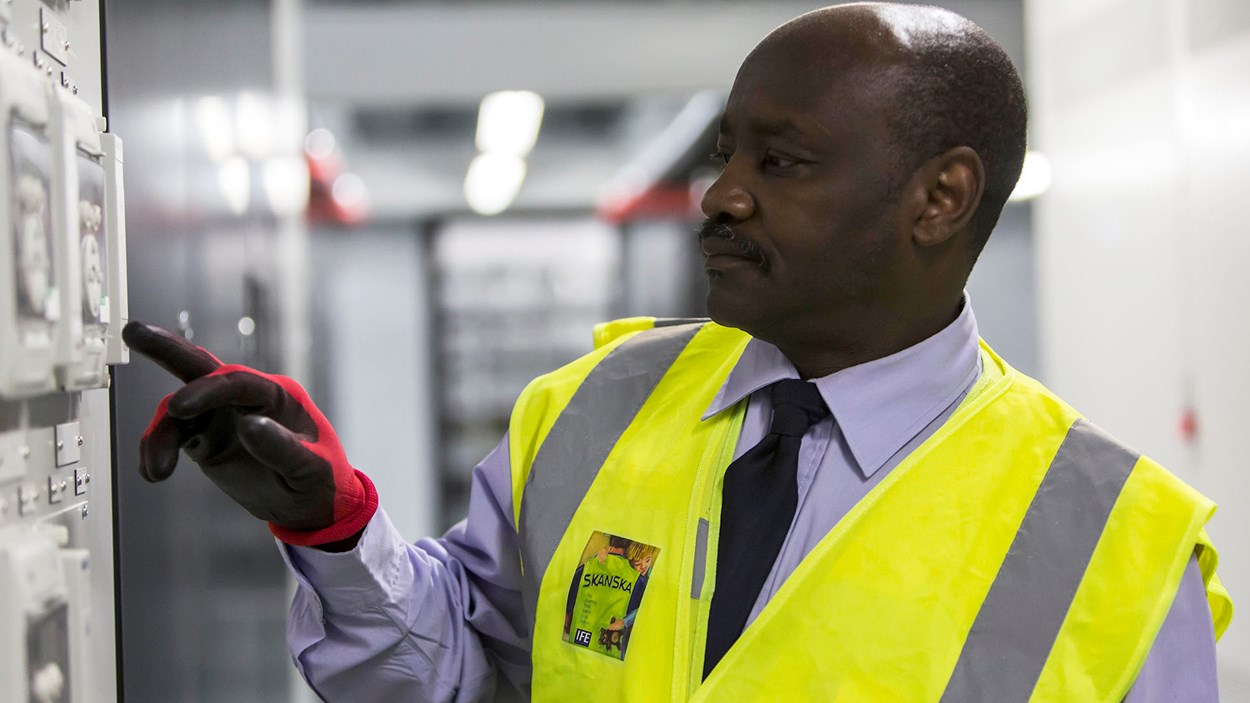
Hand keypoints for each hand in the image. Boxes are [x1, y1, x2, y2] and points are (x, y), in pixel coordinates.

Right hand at [122, 321, 376, 546]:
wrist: (311, 506)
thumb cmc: (321, 480)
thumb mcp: (310, 468)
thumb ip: (281, 447)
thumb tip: (249, 424)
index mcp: (277, 395)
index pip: (236, 381)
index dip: (206, 390)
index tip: (179, 407)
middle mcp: (246, 399)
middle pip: (202, 368)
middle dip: (167, 350)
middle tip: (132, 332)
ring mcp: (222, 416)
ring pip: (178, 411)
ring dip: (159, 436)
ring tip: (155, 471)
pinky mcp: (206, 437)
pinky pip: (174, 435)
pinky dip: (157, 449)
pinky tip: (152, 471)